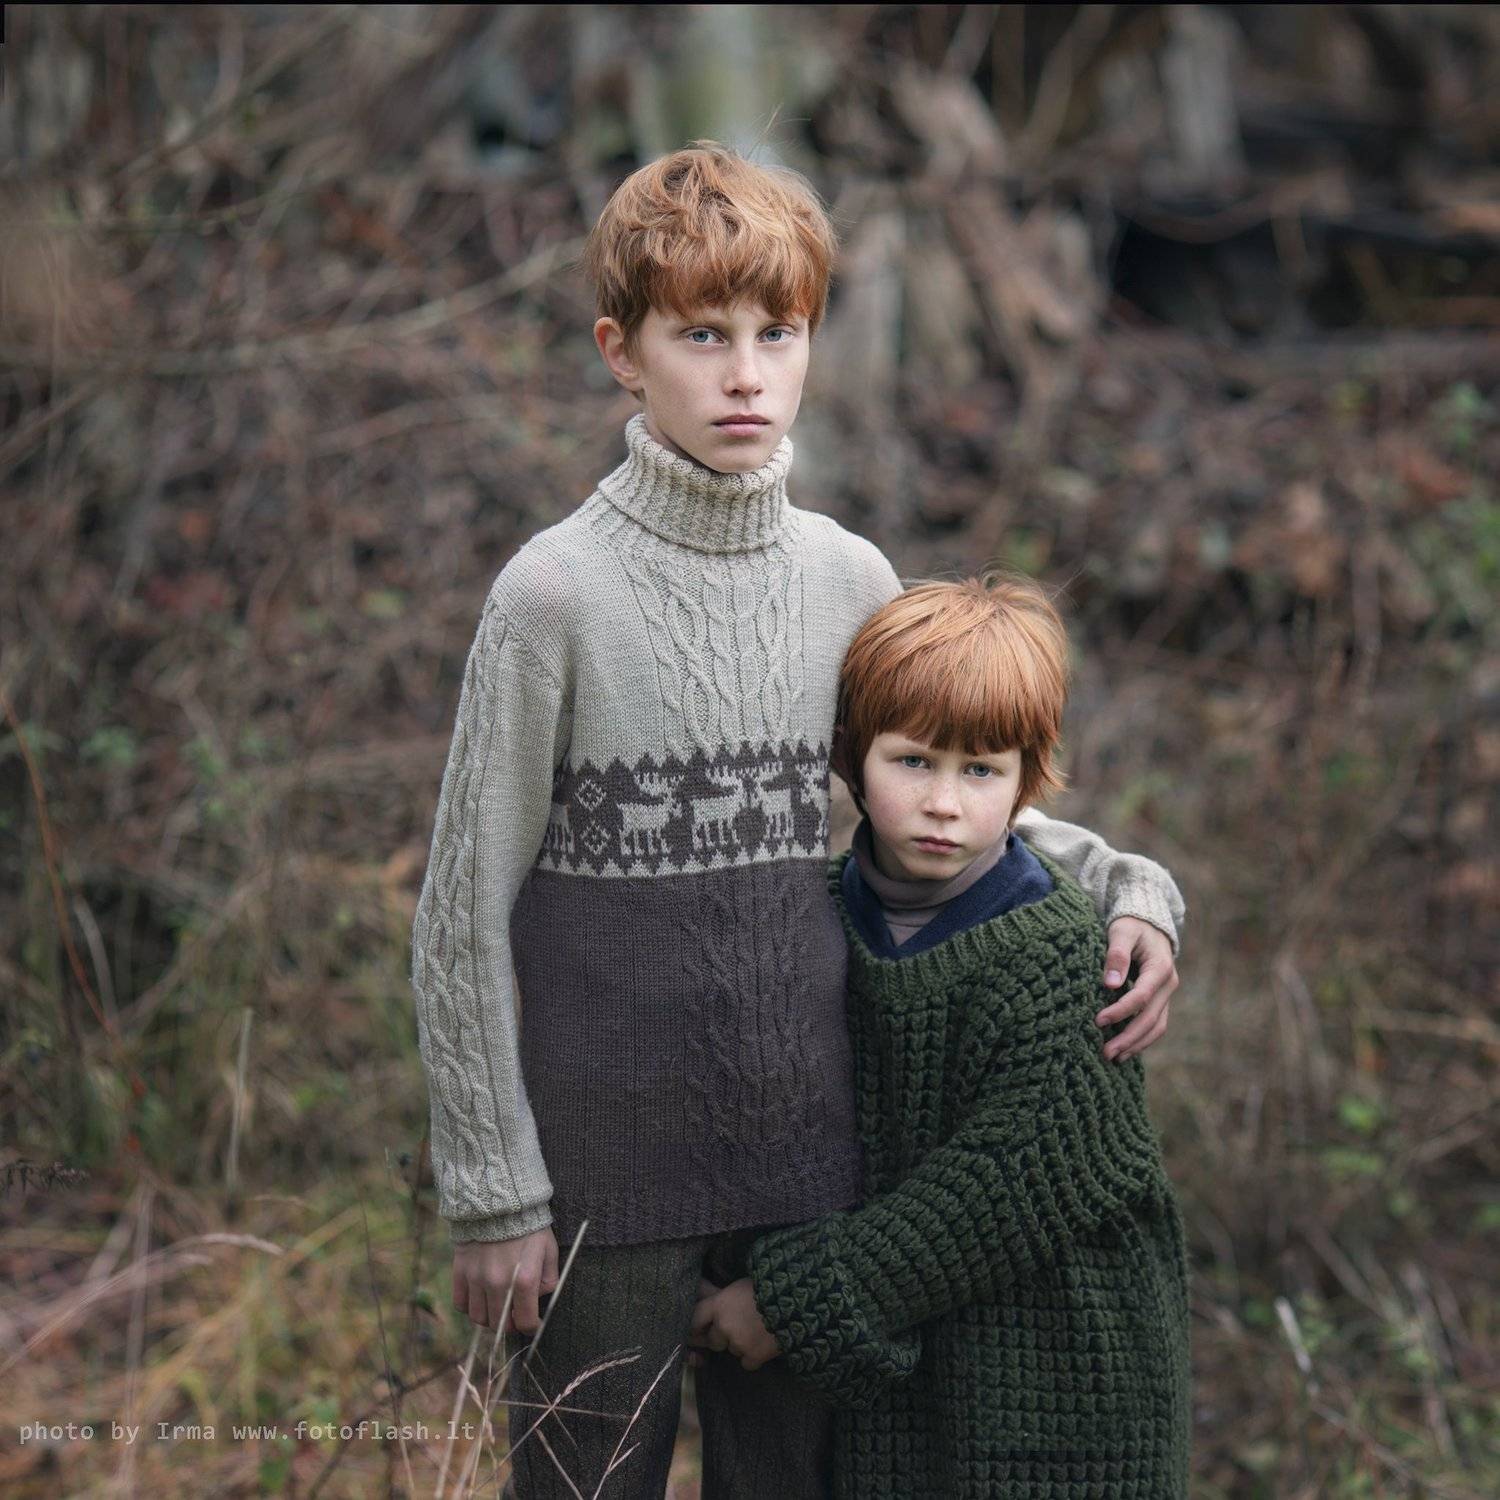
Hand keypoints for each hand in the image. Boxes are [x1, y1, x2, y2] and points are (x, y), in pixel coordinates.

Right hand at [452, 1227, 558, 1334]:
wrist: (500, 1202)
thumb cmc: (529, 1227)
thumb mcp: (549, 1250)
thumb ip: (549, 1280)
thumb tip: (539, 1300)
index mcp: (525, 1280)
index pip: (525, 1322)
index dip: (532, 1327)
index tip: (533, 1324)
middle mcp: (499, 1284)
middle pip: (500, 1326)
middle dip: (510, 1324)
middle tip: (515, 1314)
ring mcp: (477, 1279)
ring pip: (479, 1318)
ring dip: (490, 1317)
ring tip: (497, 1305)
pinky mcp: (461, 1271)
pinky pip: (461, 1304)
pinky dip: (470, 1305)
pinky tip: (480, 1296)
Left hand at [689, 1277, 779, 1370]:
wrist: (794, 1301)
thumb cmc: (767, 1285)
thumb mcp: (739, 1285)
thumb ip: (720, 1294)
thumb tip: (700, 1287)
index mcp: (718, 1304)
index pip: (695, 1319)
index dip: (697, 1325)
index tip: (702, 1328)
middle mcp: (724, 1326)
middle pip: (714, 1340)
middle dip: (723, 1336)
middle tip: (739, 1326)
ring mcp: (739, 1343)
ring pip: (732, 1351)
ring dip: (741, 1345)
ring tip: (757, 1331)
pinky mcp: (754, 1356)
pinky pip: (747, 1363)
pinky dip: (754, 1356)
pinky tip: (764, 1343)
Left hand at [1097, 917, 1177, 1061]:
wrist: (1148, 924)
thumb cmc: (1131, 925)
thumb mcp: (1122, 932)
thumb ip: (1117, 955)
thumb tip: (1110, 983)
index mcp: (1160, 967)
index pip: (1142, 996)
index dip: (1121, 1011)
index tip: (1098, 1021)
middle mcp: (1168, 984)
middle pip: (1151, 1018)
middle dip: (1128, 1037)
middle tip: (1106, 1053)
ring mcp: (1166, 994)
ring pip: (1156, 1026)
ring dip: (1136, 1044)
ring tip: (1114, 1058)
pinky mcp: (1160, 1000)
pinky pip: (1155, 1024)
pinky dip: (1141, 1039)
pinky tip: (1124, 1051)